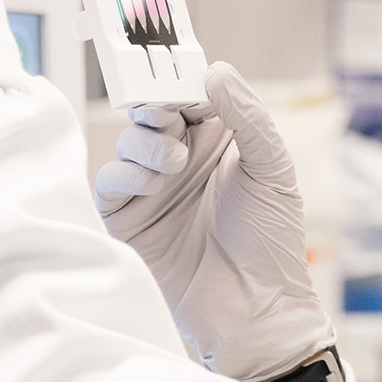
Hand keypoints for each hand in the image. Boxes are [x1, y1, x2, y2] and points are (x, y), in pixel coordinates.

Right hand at [95, 63, 334, 381]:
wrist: (254, 310)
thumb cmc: (271, 244)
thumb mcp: (272, 168)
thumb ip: (247, 116)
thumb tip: (216, 71)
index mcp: (220, 143)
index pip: (191, 95)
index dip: (183, 81)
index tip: (179, 73)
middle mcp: (183, 160)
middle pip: (152, 111)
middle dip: (156, 106)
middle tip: (168, 114)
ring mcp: (153, 189)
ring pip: (129, 140)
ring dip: (147, 143)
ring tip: (175, 165)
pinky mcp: (127, 219)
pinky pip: (109, 181)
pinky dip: (125, 174)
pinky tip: (154, 185)